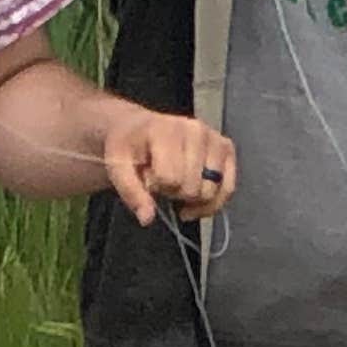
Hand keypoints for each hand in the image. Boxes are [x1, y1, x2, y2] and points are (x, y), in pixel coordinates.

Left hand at [98, 105, 236, 228]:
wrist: (139, 127)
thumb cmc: (129, 147)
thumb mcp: (118, 167)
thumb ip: (131, 193)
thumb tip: (148, 219)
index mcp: (167, 130)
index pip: (170, 178)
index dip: (156, 187)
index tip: (148, 179)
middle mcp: (195, 130)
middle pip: (192, 187)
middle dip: (175, 193)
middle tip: (162, 182)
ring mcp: (213, 137)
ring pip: (212, 189)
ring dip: (193, 198)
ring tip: (178, 186)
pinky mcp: (225, 147)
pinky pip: (228, 187)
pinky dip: (214, 202)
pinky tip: (196, 203)